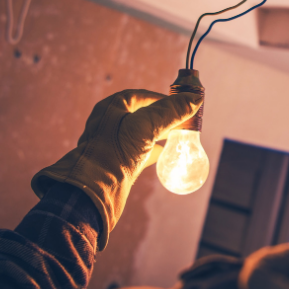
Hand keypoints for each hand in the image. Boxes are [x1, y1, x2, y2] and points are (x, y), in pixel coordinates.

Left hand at [31, 89, 201, 249]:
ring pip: (141, 133)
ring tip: (177, 136)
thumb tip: (194, 98)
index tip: (182, 105)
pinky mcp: (117, 162)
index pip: (142, 96)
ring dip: (159, 134)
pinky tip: (164, 155)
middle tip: (183, 120)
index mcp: (111, 108)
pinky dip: (153, 151)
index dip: (163, 99)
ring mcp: (113, 144)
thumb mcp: (145, 127)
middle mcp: (110, 123)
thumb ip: (170, 112)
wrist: (93, 192)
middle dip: (163, 116)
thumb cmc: (114, 153)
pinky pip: (138, 152)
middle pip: (142, 114)